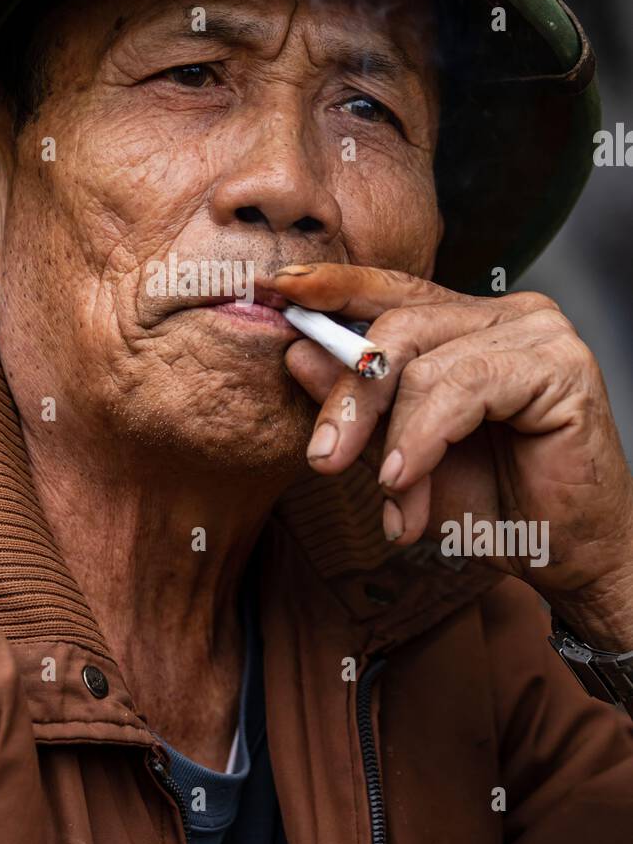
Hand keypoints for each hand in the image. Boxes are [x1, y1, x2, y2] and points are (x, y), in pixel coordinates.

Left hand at [276, 263, 632, 648]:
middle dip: (349, 393)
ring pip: (426, 362)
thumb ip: (356, 404)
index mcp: (469, 323)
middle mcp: (505, 315)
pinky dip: (423, 437)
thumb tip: (296, 353)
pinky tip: (406, 478)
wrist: (570, 557)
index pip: (390, 290)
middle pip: (397, 327)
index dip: (332, 287)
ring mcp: (538, 333)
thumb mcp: (399, 454)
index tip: (272, 292)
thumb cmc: (497, 502)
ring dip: (391, 435)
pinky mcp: (561, 366)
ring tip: (387, 489)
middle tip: (322, 455)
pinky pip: (465, 388)